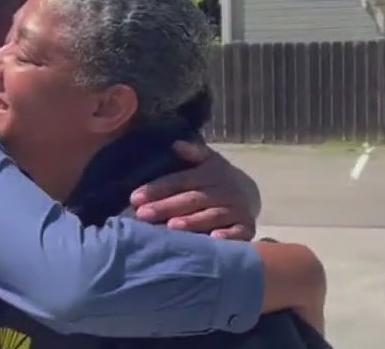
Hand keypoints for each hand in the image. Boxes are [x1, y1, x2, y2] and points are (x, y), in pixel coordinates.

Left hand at [129, 140, 260, 240]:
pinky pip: (239, 233)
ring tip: (171, 227)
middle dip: (166, 207)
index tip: (135, 198)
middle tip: (143, 215)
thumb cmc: (216, 178)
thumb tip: (176, 144)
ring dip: (192, 222)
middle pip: (192, 199)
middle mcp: (223, 191)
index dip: (158, 189)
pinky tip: (213, 239)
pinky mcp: (248, 227)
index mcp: (209, 174)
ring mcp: (236, 210)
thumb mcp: (207, 160)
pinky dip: (228, 237)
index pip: (180, 180)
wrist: (249, 193)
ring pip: (212, 216)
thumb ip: (192, 152)